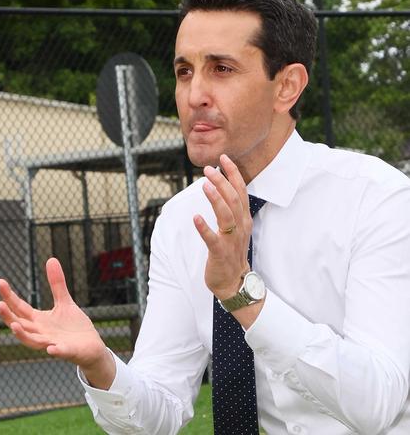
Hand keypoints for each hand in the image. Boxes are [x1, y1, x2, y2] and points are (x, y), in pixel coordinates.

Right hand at [0, 258, 113, 385]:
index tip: (0, 282)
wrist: (92, 347)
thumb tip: (51, 259)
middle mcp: (41, 333)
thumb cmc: (74, 327)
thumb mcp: (64, 302)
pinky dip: (55, 351)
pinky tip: (51, 348)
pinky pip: (60, 352)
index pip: (20, 308)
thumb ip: (56, 284)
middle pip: (20, 325)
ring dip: (22, 335)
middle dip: (8, 316)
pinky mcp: (68, 351)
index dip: (9, 296)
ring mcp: (52, 343)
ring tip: (14, 326)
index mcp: (39, 321)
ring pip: (33, 342)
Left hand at [193, 154, 251, 299]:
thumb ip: (231, 209)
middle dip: (222, 182)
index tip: (224, 158)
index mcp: (244, 219)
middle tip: (209, 168)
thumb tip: (220, 187)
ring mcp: (231, 240)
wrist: (234, 282)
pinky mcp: (220, 253)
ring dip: (216, 200)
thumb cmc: (231, 252)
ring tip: (205, 185)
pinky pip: (212, 239)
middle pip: (234, 199)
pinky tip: (195, 217)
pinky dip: (204, 228)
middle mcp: (241, 227)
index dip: (233, 174)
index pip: (241, 191)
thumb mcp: (236, 228)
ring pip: (226, 216)